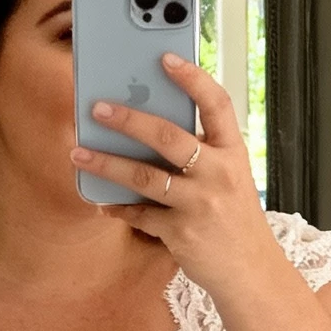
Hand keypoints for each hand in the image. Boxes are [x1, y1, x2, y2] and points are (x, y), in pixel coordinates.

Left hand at [71, 53, 278, 301]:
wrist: (252, 271)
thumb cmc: (235, 219)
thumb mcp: (230, 178)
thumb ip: (201, 153)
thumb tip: (149, 127)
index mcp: (233, 153)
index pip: (217, 104)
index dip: (192, 78)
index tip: (165, 58)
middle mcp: (218, 174)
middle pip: (168, 137)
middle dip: (128, 119)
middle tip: (97, 108)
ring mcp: (199, 205)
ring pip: (143, 177)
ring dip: (106, 164)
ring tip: (79, 153)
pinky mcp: (182, 234)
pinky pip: (140, 214)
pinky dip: (119, 208)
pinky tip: (102, 202)